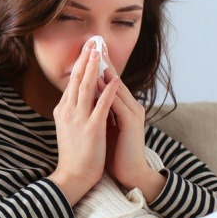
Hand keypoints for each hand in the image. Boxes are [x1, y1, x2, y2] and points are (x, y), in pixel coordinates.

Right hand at [48, 39, 119, 205]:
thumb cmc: (74, 154)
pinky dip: (108, 90)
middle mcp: (68, 111)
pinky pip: (101, 105)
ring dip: (94, 68)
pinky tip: (114, 79)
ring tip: (100, 52)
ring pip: (87, 87)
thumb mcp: (68, 127)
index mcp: (63, 110)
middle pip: (77, 80)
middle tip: (92, 42)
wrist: (73, 176)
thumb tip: (78, 96)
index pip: (71, 82)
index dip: (80, 64)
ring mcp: (79, 119)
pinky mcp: (92, 128)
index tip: (86, 49)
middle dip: (86, 59)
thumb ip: (73, 110)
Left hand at [99, 44, 165, 199]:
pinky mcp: (132, 124)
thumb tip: (84, 97)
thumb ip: (97, 110)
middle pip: (114, 79)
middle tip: (92, 44)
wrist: (129, 173)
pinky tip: (100, 84)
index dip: (97, 66)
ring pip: (117, 89)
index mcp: (122, 106)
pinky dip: (109, 93)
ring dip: (105, 72)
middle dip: (102, 62)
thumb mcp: (103, 126)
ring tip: (95, 56)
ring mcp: (133, 114)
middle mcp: (130, 106)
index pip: (108, 82)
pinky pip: (119, 105)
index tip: (86, 50)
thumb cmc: (114, 151)